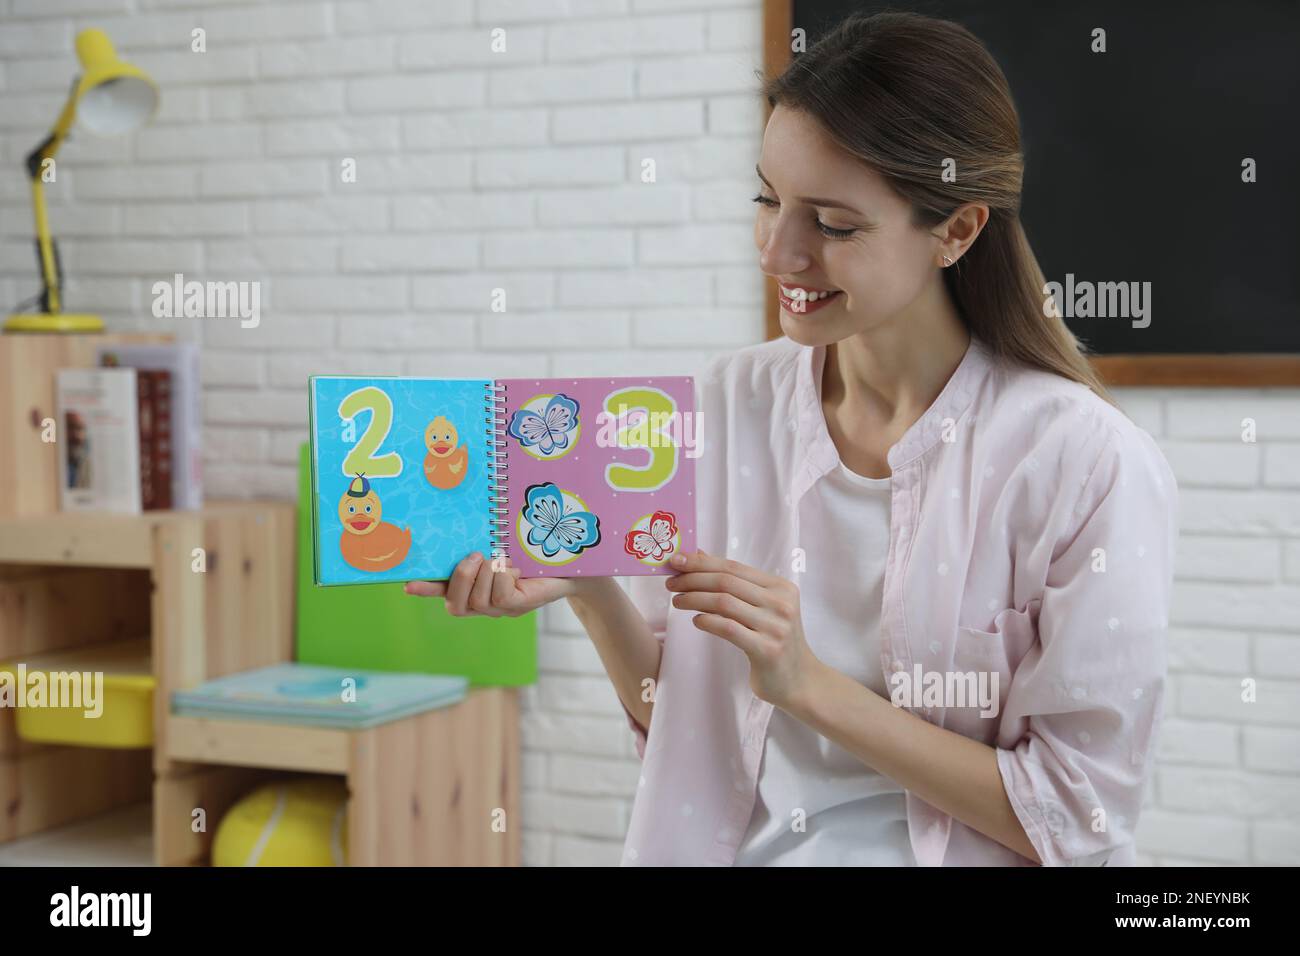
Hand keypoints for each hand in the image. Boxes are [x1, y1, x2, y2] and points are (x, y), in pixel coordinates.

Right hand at [404, 552, 577, 616]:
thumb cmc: (528, 551)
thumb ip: (478, 542)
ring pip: (478, 602)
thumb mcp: (499, 544)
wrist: (566, 563)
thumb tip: (455, 523)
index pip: (442, 592)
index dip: (426, 590)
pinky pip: (501, 596)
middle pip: (456, 605)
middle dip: (461, 579)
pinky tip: (515, 569)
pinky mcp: (518, 607)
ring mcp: (500, 610)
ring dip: (486, 575)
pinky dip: (504, 577)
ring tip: (499, 558)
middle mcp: (482, 604)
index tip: (407, 583)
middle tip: (475, 555)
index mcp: (472, 587)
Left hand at [665, 549, 822, 710]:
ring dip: (694, 599)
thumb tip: (699, 556)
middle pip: (726, 582)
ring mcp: (775, 626)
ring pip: (724, 603)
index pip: (734, 567)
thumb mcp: (761, 607)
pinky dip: (707, 622)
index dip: (702, 562)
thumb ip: (735, 584)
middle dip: (693, 579)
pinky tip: (696, 621)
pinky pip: (728, 629)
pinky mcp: (766, 649)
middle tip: (671, 583)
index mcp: (781, 587)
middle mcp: (780, 603)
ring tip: (678, 601)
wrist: (799, 680)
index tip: (676, 561)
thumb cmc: (775, 641)